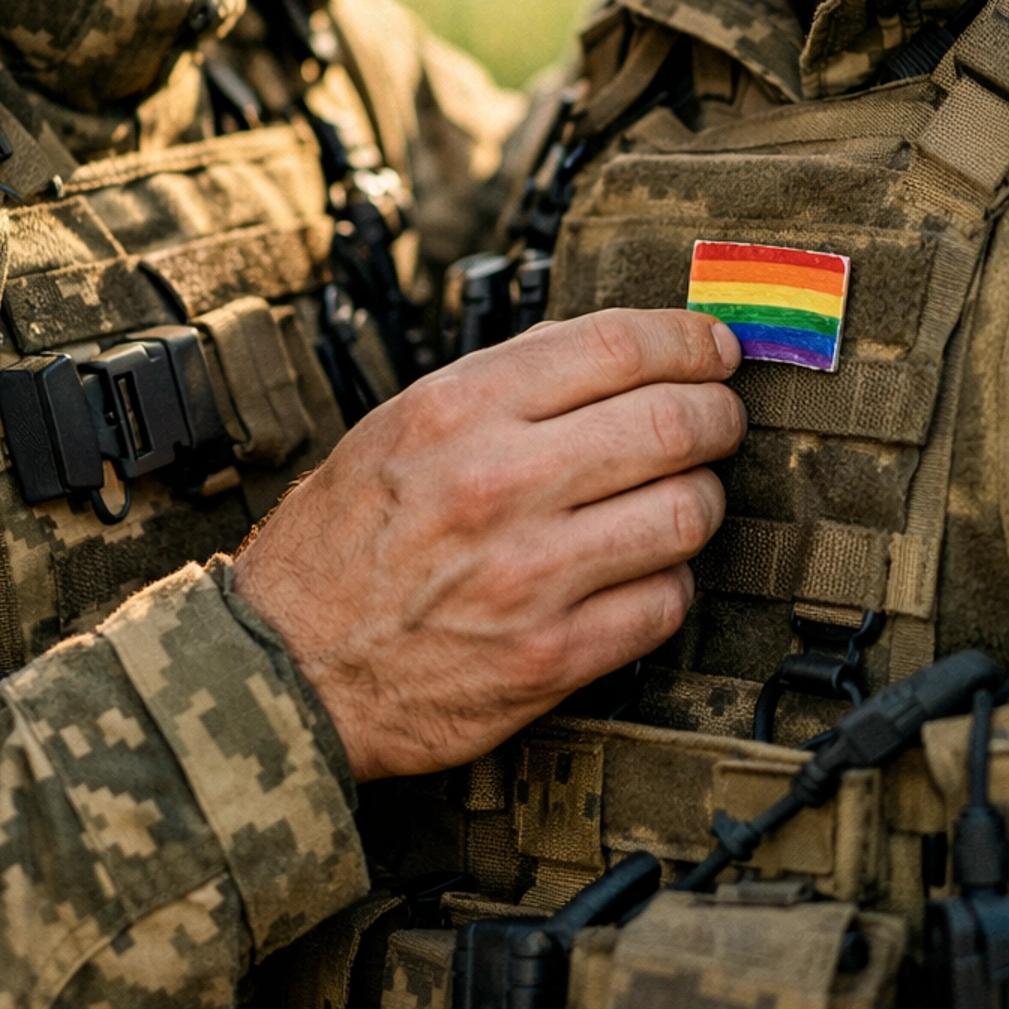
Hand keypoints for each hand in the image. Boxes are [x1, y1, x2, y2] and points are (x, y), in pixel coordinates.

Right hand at [231, 309, 743, 779]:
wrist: (286, 668)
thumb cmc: (341, 543)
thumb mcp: (400, 426)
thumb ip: (505, 387)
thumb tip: (617, 354)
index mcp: (458, 410)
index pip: (616, 347)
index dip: (688, 341)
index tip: (713, 348)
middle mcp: (498, 483)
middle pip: (671, 425)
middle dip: (718, 415)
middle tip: (722, 418)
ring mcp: (530, 575)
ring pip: (686, 514)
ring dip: (701, 499)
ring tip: (682, 497)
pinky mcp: (550, 658)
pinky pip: (664, 604)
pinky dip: (670, 583)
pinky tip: (644, 573)